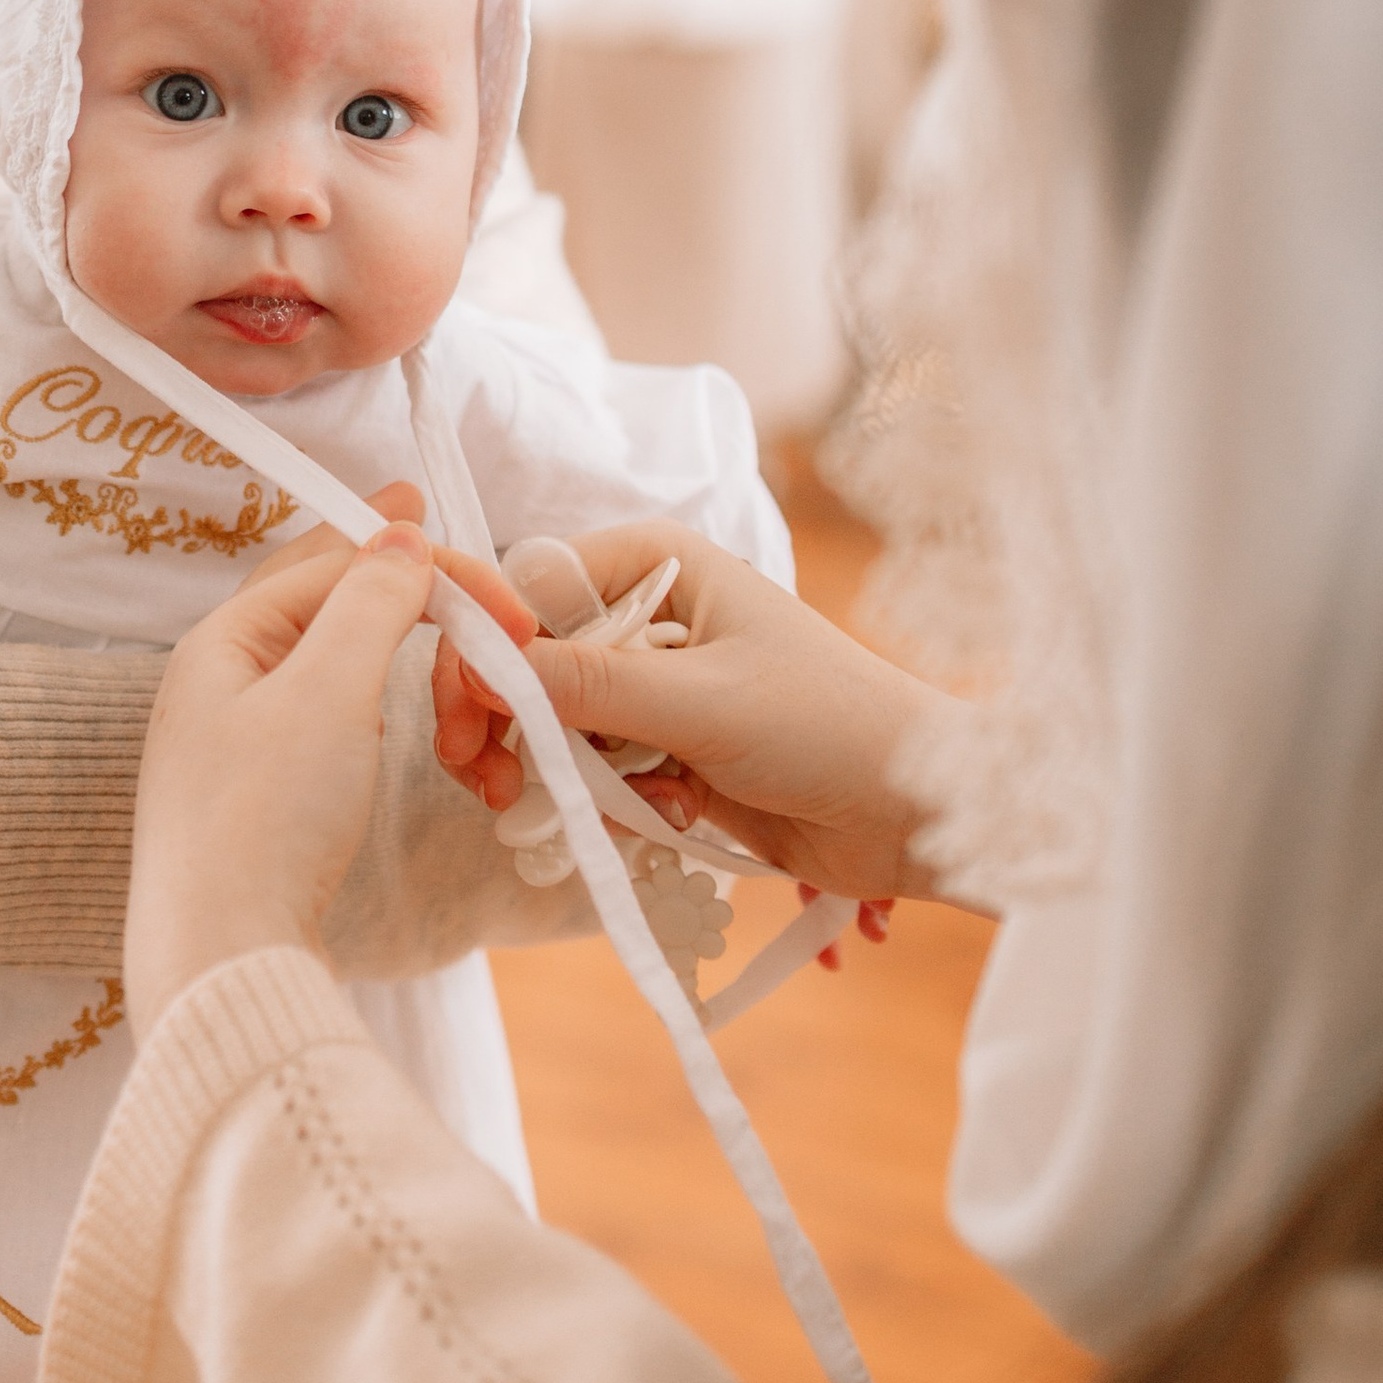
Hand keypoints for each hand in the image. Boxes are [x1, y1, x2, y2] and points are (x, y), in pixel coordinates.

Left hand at [126, 519, 437, 1041]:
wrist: (223, 960)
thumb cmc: (267, 820)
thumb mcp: (328, 691)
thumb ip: (368, 603)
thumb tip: (399, 536)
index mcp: (221, 643)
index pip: (333, 565)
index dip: (424, 565)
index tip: (504, 598)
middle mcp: (218, 685)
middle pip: (325, 605)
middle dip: (407, 594)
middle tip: (470, 580)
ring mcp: (236, 747)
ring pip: (336, 672)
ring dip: (407, 670)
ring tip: (459, 701)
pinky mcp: (260, 804)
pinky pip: (335, 730)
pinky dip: (385, 719)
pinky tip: (411, 733)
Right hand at [430, 516, 942, 910]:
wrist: (917, 811)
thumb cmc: (829, 726)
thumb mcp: (699, 702)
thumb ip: (586, 685)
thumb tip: (484, 673)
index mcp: (658, 564)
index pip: (527, 590)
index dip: (485, 652)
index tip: (465, 725)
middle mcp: (650, 614)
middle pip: (530, 662)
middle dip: (511, 728)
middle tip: (491, 787)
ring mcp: (658, 686)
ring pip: (559, 726)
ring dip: (573, 777)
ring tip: (626, 810)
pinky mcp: (670, 751)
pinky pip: (600, 774)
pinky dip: (618, 805)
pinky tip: (673, 817)